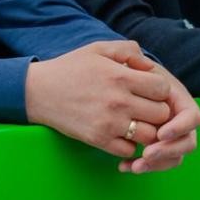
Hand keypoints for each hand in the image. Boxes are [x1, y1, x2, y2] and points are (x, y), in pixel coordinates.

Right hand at [26, 40, 178, 164]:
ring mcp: (109, 123)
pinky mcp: (98, 139)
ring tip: (134, 121)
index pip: (162, 89)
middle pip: (161, 114)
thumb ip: (127, 50)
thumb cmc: (69, 68)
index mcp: (119, 76)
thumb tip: (149, 65)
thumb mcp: (96, 49)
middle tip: (143, 107)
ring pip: (150, 135)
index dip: (159, 89)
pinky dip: (129, 144)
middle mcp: (118, 101)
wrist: (37, 91)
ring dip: (146, 129)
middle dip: (156, 110)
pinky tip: (120, 133)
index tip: (147, 90)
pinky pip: (130, 150)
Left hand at [120, 63, 199, 173]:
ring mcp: (166, 134)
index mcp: (174, 98)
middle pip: (186, 141)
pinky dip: (145, 166)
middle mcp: (175, 118)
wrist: (96, 83)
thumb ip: (130, 54)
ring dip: (158, 163)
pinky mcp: (152, 145)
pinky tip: (125, 167)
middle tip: (146, 153)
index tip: (160, 132)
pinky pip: (157, 161)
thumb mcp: (118, 58)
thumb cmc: (110, 70)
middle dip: (169, 150)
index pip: (192, 116)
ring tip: (136, 165)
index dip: (180, 126)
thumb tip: (144, 65)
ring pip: (174, 155)